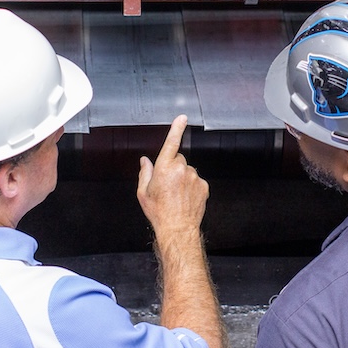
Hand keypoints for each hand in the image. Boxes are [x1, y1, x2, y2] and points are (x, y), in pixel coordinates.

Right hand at [136, 115, 208, 236]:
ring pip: (187, 170)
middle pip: (177, 159)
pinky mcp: (204, 185)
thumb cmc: (159, 212)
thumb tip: (145, 161)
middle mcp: (181, 169)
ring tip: (176, 195)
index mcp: (164, 168)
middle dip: (172, 167)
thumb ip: (144, 173)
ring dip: (182, 177)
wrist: (177, 229)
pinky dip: (191, 186)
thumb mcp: (143, 193)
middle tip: (167, 185)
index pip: (171, 143)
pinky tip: (185, 198)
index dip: (177, 128)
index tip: (182, 118)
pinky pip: (196, 180)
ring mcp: (194, 177)